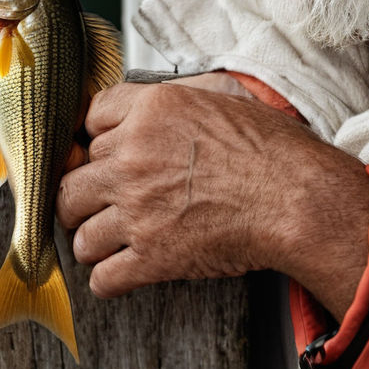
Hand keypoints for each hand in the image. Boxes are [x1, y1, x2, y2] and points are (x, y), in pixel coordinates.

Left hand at [56, 81, 368, 319]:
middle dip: (84, 194)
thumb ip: (183, 91)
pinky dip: (110, 277)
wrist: (296, 197)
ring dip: (94, 239)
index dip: (93, 138)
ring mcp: (138, 208)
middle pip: (71, 180)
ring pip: (79, 233)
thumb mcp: (226, 94)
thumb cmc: (273, 148)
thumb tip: (161, 96)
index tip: (99, 152)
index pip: (88, 119)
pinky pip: (102, 277)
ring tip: (113, 239)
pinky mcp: (151, 257)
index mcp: (153, 110)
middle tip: (98, 202)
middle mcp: (133, 155)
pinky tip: (126, 267)